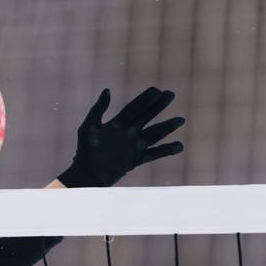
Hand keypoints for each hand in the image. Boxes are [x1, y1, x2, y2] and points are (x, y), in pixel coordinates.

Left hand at [57, 87, 184, 187]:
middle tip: (170, 94)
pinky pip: (155, 153)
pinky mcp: (137, 159)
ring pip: (155, 133)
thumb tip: (107, 90)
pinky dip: (167, 150)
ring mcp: (134, 146)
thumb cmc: (85, 151)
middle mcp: (128, 132)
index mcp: (117, 123)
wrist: (87, 175)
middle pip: (147, 116)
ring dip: (167, 127)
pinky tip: (179, 146)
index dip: (145, 99)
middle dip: (158, 106)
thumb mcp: (88, 128)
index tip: (157, 90)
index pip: (134, 108)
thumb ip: (97, 110)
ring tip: (180, 120)